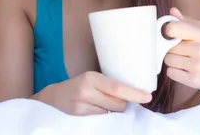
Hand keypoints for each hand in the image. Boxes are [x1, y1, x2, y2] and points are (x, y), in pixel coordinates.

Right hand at [36, 71, 151, 115]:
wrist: (52, 98)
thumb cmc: (77, 87)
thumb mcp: (91, 79)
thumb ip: (108, 85)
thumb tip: (133, 94)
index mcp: (91, 78)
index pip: (117, 87)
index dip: (134, 93)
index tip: (148, 96)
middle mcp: (86, 91)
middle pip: (117, 104)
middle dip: (122, 105)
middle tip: (115, 100)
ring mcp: (82, 108)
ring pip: (111, 114)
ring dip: (112, 112)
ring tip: (101, 106)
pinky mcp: (80, 119)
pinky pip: (102, 121)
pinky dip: (104, 118)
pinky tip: (96, 113)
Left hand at [163, 7, 199, 95]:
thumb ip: (185, 21)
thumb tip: (172, 11)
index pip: (173, 29)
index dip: (167, 31)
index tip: (169, 34)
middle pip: (168, 46)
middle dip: (170, 48)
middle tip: (182, 49)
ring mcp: (198, 67)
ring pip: (168, 60)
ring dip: (172, 60)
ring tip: (184, 59)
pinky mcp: (194, 80)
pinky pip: (170, 72)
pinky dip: (174, 71)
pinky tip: (185, 69)